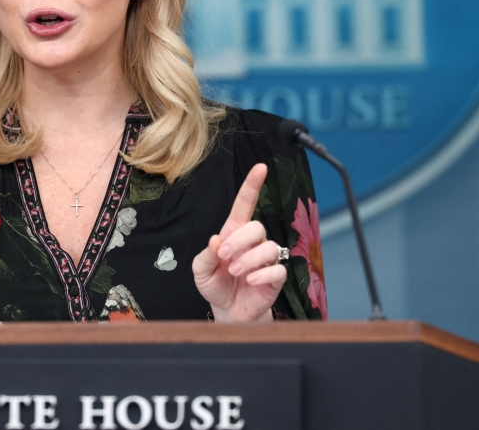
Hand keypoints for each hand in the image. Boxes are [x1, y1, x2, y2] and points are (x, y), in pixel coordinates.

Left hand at [192, 163, 285, 322]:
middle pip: (256, 226)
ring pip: (269, 247)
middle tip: (224, 257)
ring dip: (248, 259)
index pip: (245, 204)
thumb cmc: (215, 283)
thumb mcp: (200, 269)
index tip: (260, 167)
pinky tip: (250, 281)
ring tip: (234, 272)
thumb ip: (206, 254)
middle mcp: (253, 242)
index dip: (252, 185)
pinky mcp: (275, 278)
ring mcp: (266, 259)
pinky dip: (262, 274)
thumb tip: (216, 240)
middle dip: (239, 241)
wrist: (226, 310)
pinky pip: (278, 269)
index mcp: (234, 233)